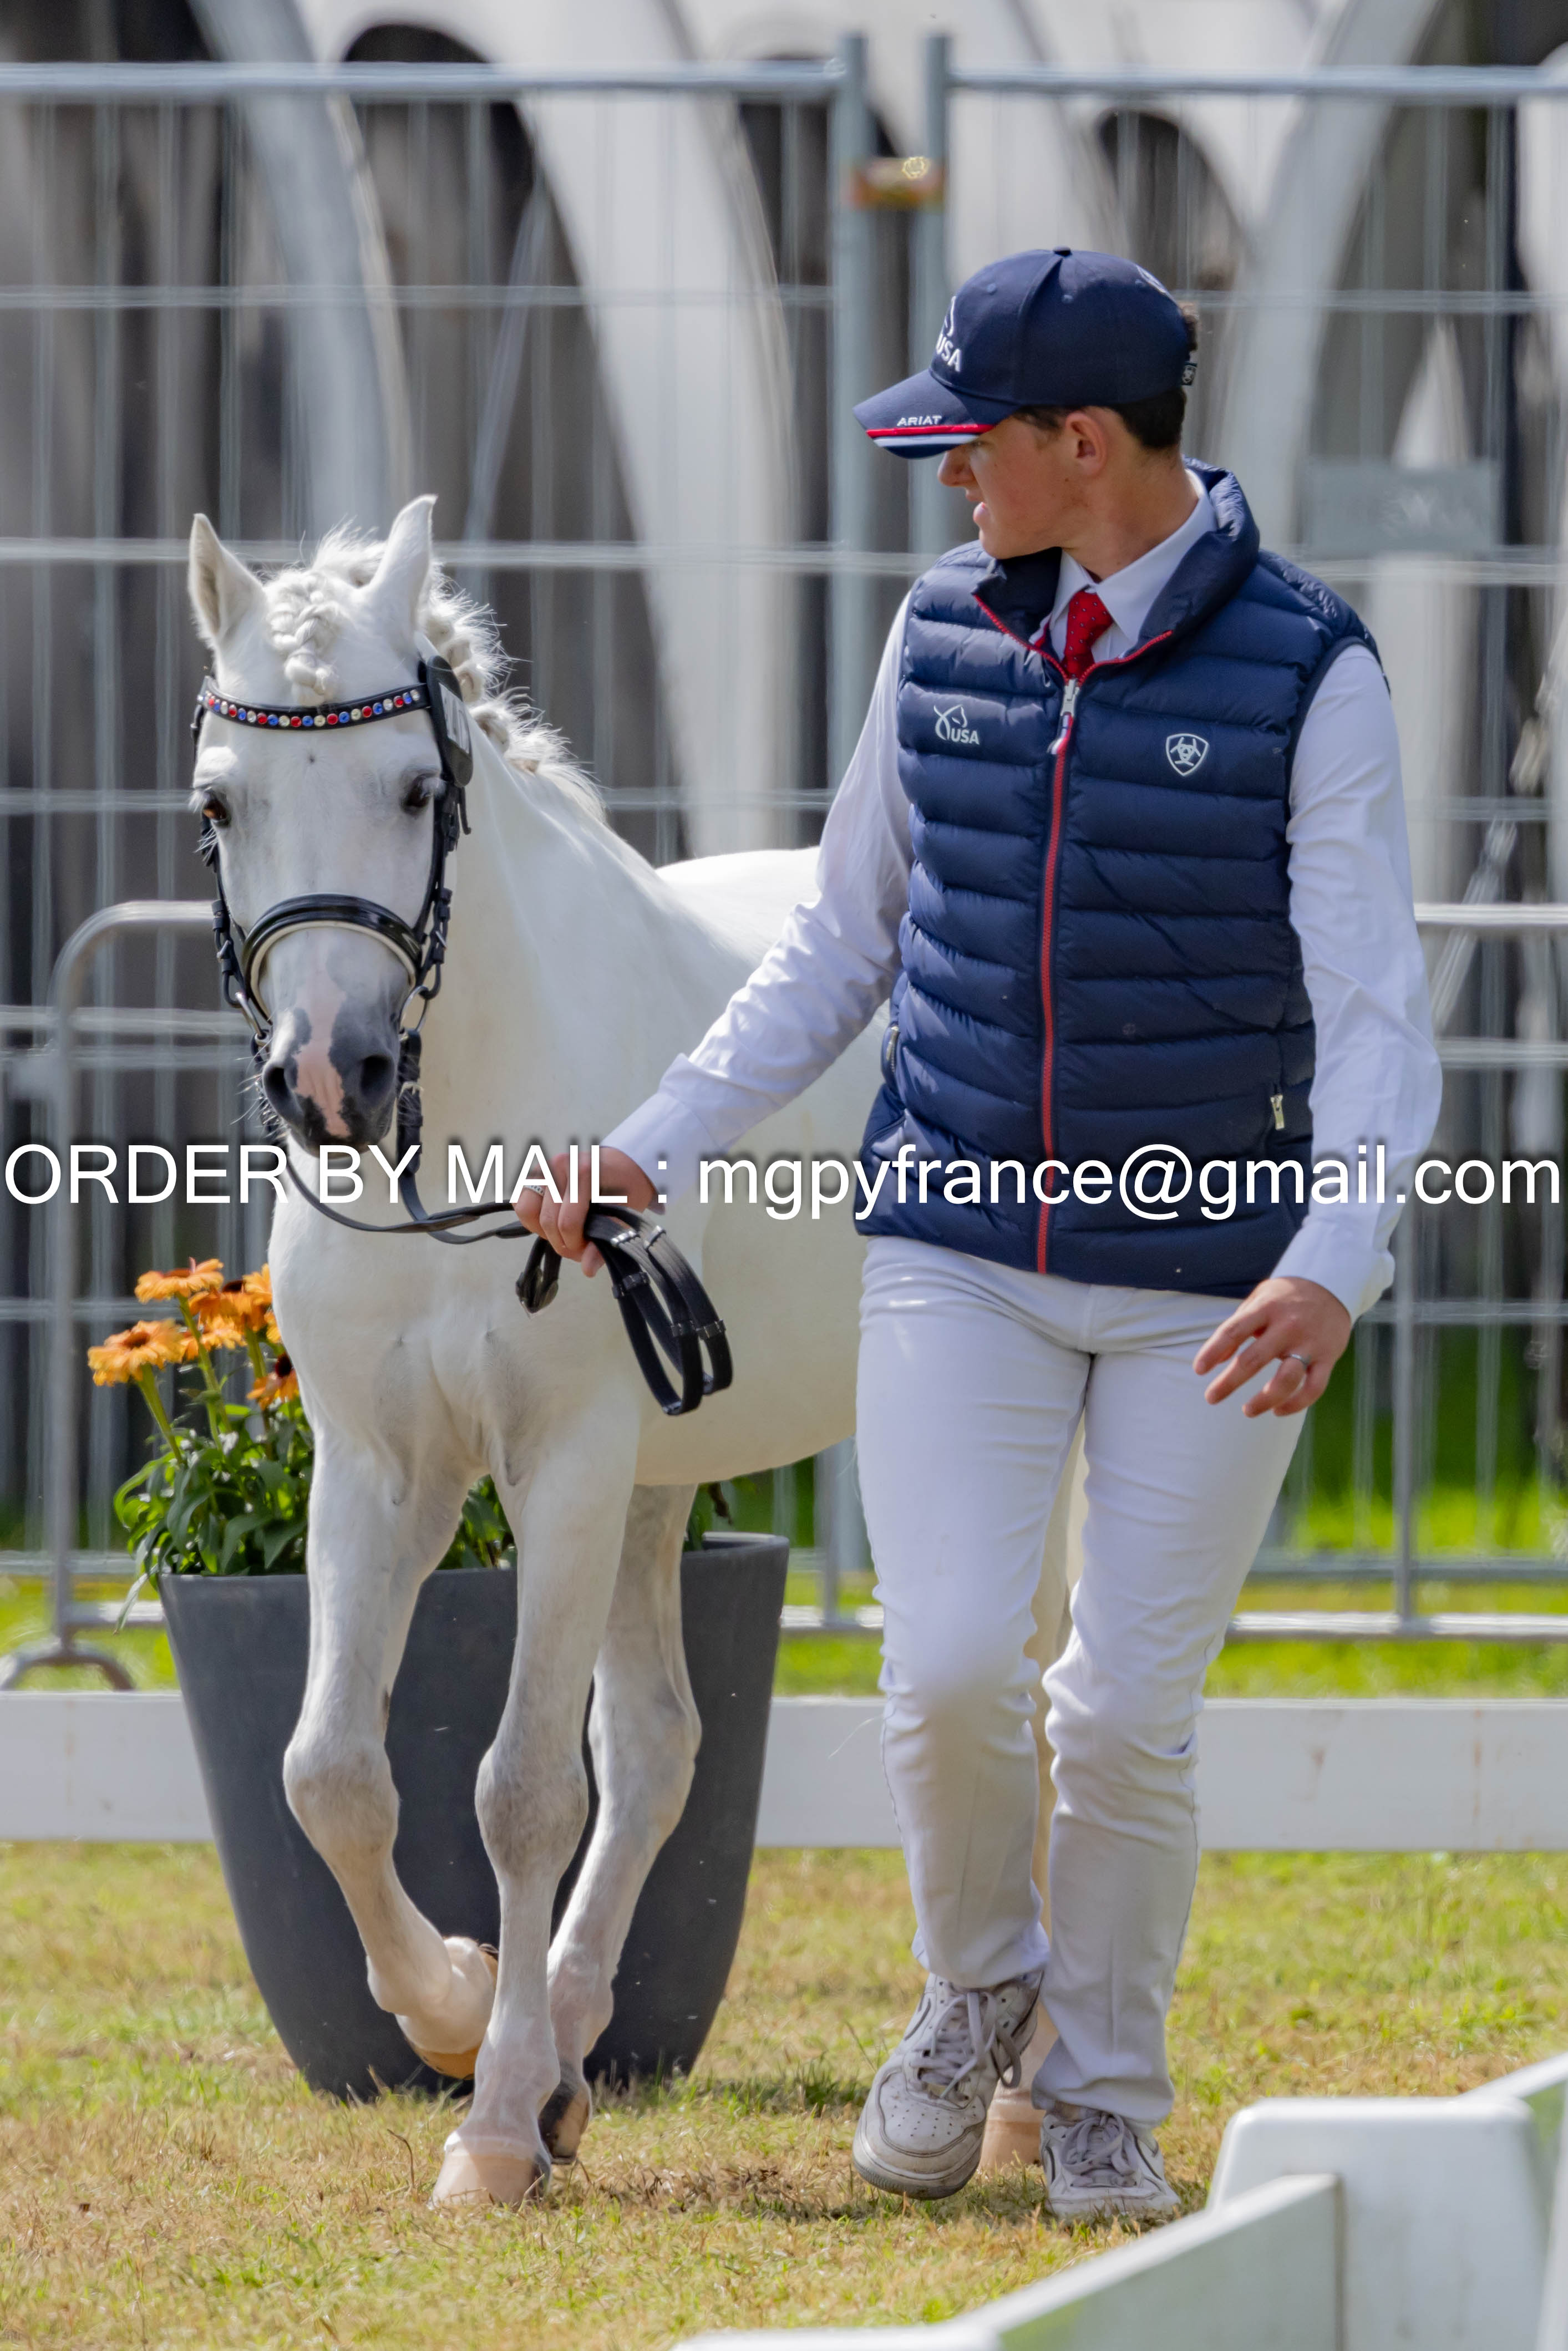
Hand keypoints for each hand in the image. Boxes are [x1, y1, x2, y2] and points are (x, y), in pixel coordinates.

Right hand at [513, 1147, 656, 1277]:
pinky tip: (552, 1220)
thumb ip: (606, 1241)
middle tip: (578, 1244)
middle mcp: (559, 1165)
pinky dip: (531, 1218)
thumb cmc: (622, 1189)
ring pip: (527, 1211)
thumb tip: (587, 1268)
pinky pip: (519, 1202)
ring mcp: (543, 1167)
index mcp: (584, 1172)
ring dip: (544, 1231)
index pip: (567, 1223)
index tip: (588, 1246)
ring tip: (564, 1232)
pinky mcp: (532, 1173)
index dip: (576, 1244)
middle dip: (562, 1241)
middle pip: (548, 1221)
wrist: (620, 1166)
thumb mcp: (623, 1215)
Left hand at [1193, 1276, 1351, 1417]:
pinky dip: (1296, 1404)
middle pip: (1253, 1360)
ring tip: (1247, 1410)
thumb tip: (1217, 1360)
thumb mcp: (1258, 1301)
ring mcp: (1309, 1343)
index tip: (1199, 1370)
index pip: (1233, 1331)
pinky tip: (1278, 1410)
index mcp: (1266, 1308)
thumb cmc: (1285, 1297)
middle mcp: (1288, 1326)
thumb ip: (1237, 1327)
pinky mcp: (1328, 1357)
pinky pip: (1314, 1388)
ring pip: (1286, 1380)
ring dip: (1264, 1400)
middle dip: (1228, 1383)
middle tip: (1211, 1397)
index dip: (1212, 1351)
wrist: (1332, 1285)